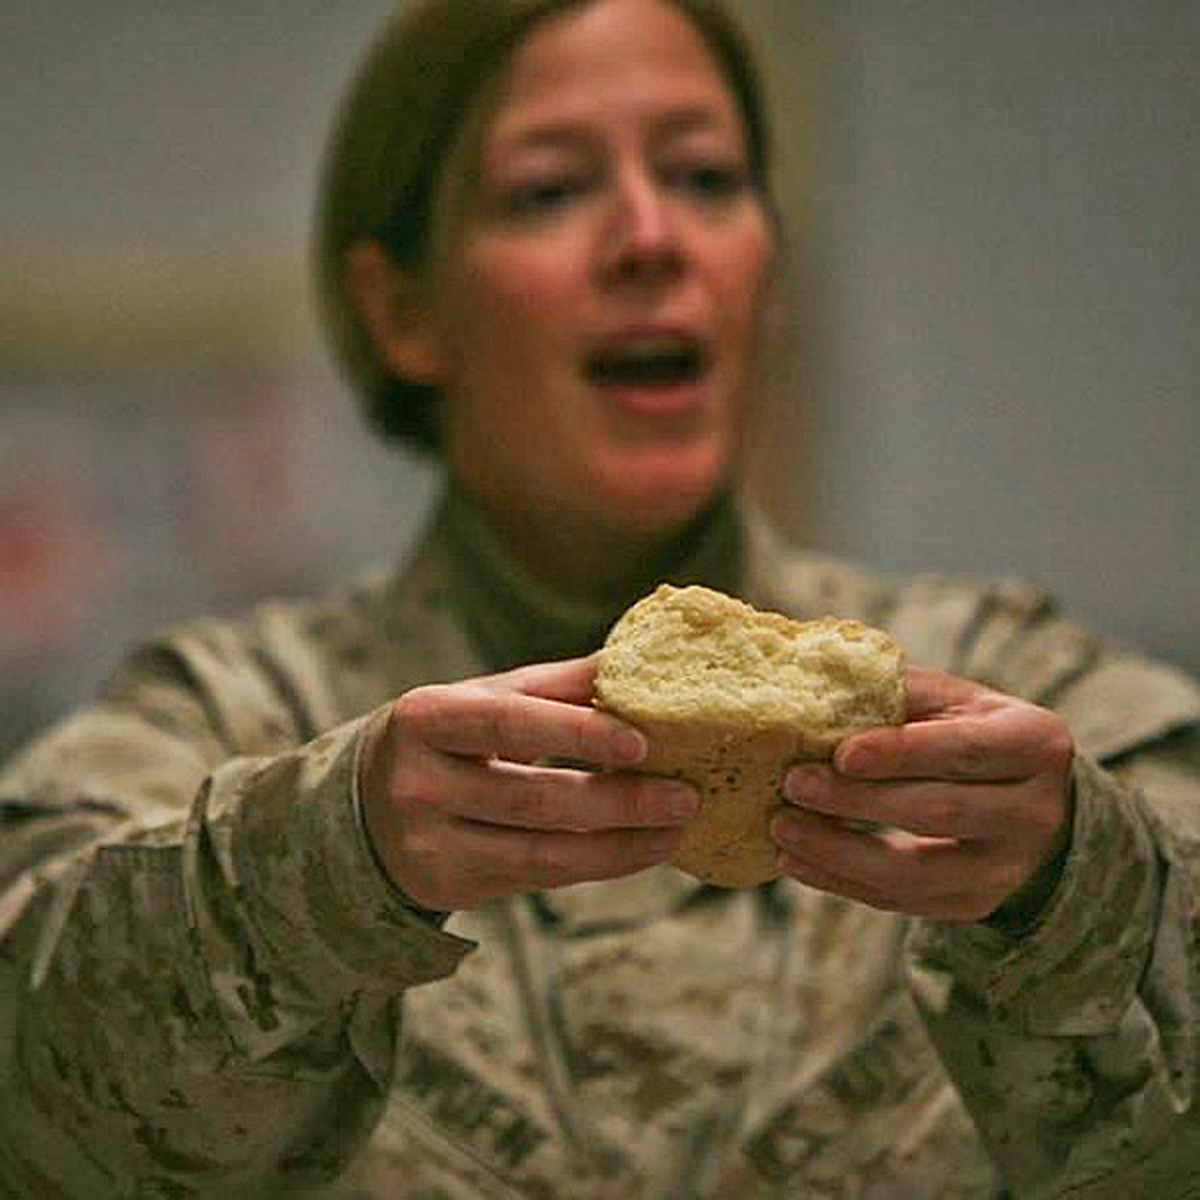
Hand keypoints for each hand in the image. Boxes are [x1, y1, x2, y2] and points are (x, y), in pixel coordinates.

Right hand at [359, 656, 698, 910]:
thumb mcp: (487, 699)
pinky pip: (536, 879)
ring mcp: (428, 843)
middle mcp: (418, 782)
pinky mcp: (447, 887)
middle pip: (532, 799)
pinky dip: (596, 866)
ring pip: (539, 853)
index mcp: (427, 717)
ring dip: (619, 845)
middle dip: (618, 802)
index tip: (642, 743)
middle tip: (685, 795)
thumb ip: (559, 686)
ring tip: (676, 829)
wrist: (365, 806)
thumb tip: (642, 659)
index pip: (509, 725)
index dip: (576, 734)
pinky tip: (640, 851)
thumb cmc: (450, 736)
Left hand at [772, 666, 1074, 923]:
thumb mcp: (952, 699)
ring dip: (838, 852)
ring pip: (916, 871)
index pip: (965, 750)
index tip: (842, 753)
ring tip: (781, 828)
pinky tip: (795, 861)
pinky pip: (900, 901)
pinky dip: (840, 882)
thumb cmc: (970, 732)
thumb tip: (817, 691)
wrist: (1028, 799)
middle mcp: (1034, 812)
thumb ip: (898, 692)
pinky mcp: (974, 904)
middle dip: (858, 801)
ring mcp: (1006, 869)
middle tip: (793, 783)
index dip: (902, 753)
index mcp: (1035, 744)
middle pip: (939, 811)